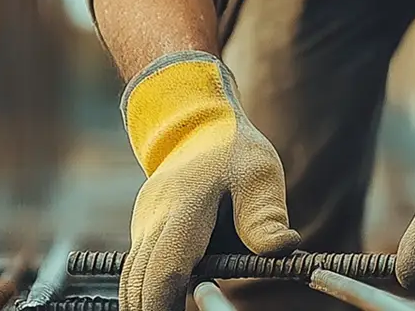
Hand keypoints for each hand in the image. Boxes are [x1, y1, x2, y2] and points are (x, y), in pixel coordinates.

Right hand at [120, 51, 301, 310]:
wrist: (195, 123)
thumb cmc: (234, 150)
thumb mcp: (259, 173)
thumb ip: (264, 215)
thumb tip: (282, 248)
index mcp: (185, 208)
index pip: (166, 270)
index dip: (164, 305)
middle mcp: (154, 220)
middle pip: (140, 282)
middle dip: (151, 310)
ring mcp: (143, 224)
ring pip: (132, 277)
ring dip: (145, 301)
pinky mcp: (143, 230)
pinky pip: (138, 267)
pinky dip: (147, 288)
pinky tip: (166, 301)